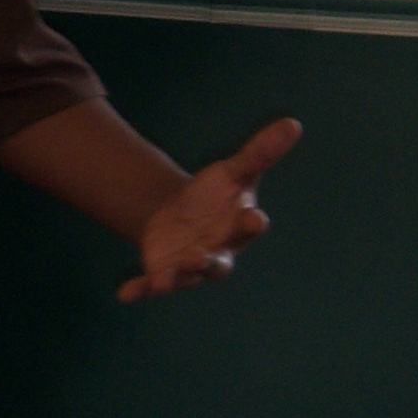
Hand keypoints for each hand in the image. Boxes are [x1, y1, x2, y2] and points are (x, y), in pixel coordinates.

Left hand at [119, 117, 300, 302]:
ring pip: (185, 276)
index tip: (255, 218)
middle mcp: (217, 252)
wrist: (180, 215)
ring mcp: (189, 266)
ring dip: (175, 277)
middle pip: (218, 263)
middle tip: (201, 257)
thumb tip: (294, 122)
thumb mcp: (234, 171)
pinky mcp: (162, 272)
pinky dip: (139, 290)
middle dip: (209, 262)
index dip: (252, 223)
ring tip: (163, 278)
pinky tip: (124, 294)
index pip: (250, 227)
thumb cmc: (216, 196)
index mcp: (238, 227)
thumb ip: (260, 152)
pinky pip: (150, 285)